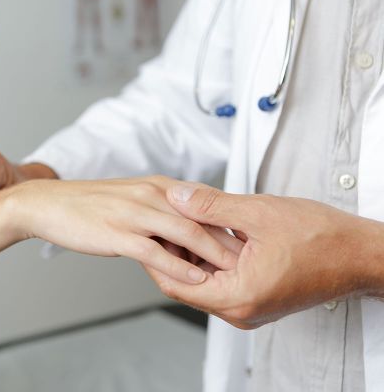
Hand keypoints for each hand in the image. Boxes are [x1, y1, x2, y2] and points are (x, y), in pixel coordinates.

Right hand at [0, 176, 241, 284]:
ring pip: (185, 233)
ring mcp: (135, 213)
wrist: (50, 204)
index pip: (203, 203)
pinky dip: (179, 267)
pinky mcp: (119, 234)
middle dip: (228, 238)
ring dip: (212, 253)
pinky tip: (195, 280)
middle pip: (201, 217)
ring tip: (234, 272)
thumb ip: (161, 209)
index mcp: (158, 186)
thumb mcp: (132, 198)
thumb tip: (185, 227)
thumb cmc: (91, 205)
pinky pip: (156, 252)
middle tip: (252, 258)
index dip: (228, 222)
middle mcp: (151, 195)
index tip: (248, 240)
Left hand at [144, 183, 383, 328]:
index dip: (155, 255)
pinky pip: (222, 280)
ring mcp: (249, 307)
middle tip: (161, 220)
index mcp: (238, 297)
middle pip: (186, 283)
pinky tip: (208, 231)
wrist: (361, 255)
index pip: (174, 284)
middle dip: (172, 250)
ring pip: (204, 281)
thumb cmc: (323, 239)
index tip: (146, 232)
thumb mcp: (258, 213)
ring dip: (192, 252)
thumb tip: (177, 197)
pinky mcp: (257, 297)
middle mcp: (241, 310)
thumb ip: (211, 206)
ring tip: (183, 220)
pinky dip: (211, 257)